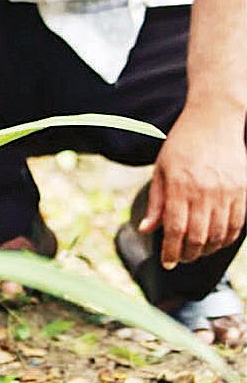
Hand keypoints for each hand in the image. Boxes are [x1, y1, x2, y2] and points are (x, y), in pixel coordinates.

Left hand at [139, 105, 246, 267]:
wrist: (214, 119)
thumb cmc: (183, 144)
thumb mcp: (161, 169)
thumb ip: (156, 202)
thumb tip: (145, 230)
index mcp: (180, 186)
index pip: (175, 230)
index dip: (170, 251)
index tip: (166, 263)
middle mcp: (205, 191)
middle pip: (198, 238)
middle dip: (187, 255)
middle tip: (180, 259)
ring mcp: (226, 192)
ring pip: (218, 235)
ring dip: (207, 250)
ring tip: (197, 252)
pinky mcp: (242, 190)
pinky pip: (237, 225)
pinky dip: (226, 239)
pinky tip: (216, 242)